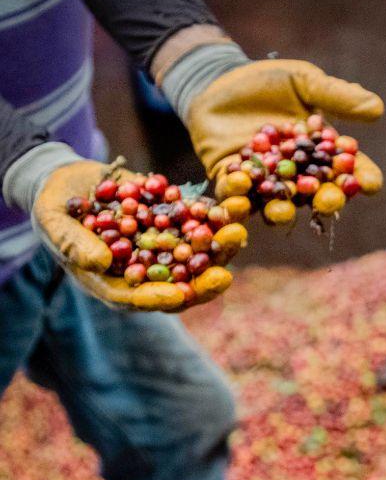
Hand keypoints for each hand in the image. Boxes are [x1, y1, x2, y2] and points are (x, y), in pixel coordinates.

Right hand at [33, 160, 246, 311]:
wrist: (69, 181)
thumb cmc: (53, 210)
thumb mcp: (55, 223)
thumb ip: (75, 244)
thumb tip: (102, 263)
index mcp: (116, 283)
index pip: (141, 299)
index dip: (160, 298)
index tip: (181, 296)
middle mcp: (146, 270)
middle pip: (180, 283)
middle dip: (203, 281)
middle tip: (225, 276)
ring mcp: (164, 246)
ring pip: (198, 254)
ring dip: (220, 247)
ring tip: (237, 234)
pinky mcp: (175, 221)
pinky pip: (200, 221)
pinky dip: (217, 215)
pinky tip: (233, 207)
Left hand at [184, 59, 383, 214]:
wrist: (221, 80)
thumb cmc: (271, 82)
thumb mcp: (305, 82)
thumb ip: (337, 96)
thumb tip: (377, 109)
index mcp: (323, 153)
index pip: (350, 169)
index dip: (363, 178)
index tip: (371, 184)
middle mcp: (299, 175)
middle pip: (318, 193)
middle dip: (325, 199)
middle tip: (329, 201)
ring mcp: (266, 182)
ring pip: (277, 203)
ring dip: (280, 211)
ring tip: (282, 212)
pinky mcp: (232, 181)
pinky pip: (234, 193)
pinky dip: (236, 194)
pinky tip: (238, 191)